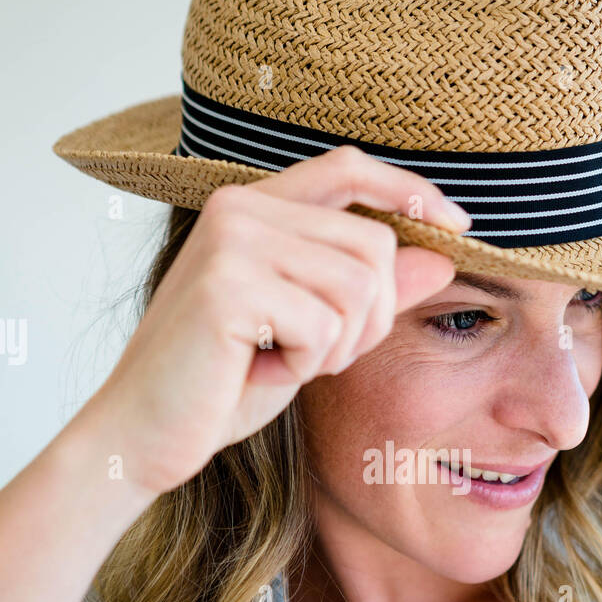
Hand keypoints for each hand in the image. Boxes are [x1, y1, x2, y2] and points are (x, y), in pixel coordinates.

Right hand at [77, 145, 470, 495]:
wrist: (145, 433)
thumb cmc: (222, 383)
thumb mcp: (312, 332)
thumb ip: (370, 291)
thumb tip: (441, 255)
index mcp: (253, 207)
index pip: (348, 169)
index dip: (408, 190)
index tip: (456, 224)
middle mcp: (239, 209)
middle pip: (373, 246)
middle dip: (368, 319)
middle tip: (315, 355)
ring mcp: (232, 241)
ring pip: (358, 288)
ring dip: (336, 347)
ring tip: (282, 362)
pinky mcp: (229, 285)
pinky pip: (324, 326)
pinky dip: (305, 366)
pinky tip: (257, 370)